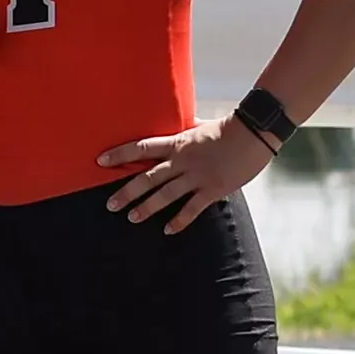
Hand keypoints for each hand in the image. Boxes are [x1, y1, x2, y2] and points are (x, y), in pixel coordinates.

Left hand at [97, 116, 274, 234]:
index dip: (119, 154)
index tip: (100, 161)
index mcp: (176, 143)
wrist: (254, 133)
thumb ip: (182, 129)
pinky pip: (192, 208)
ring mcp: (197, 176)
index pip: (140, 147)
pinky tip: (168, 230)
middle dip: (127, 192)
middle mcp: (182, 160)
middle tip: (110, 205)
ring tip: (132, 218)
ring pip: (166, 195)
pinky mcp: (213, 189)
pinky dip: (179, 220)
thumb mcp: (197, 126)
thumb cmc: (226, 128)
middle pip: (148, 178)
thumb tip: (174, 123)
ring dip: (147, 208)